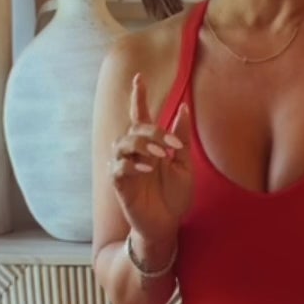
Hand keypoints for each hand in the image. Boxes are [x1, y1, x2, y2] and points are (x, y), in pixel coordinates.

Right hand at [109, 73, 193, 251]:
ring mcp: (126, 167)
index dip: (138, 97)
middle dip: (153, 133)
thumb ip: (182, 139)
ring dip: (142, 146)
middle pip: (134, 129)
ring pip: (122, 144)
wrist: (168, 225)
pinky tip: (148, 170)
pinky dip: (132, 165)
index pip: (140, 116)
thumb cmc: (174, 197)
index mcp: (150, 146)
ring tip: (160, 157)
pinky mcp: (120, 185)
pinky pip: (118, 167)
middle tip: (172, 147)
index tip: (138, 77)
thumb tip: (183, 108)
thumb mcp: (184, 165)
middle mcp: (135, 153)